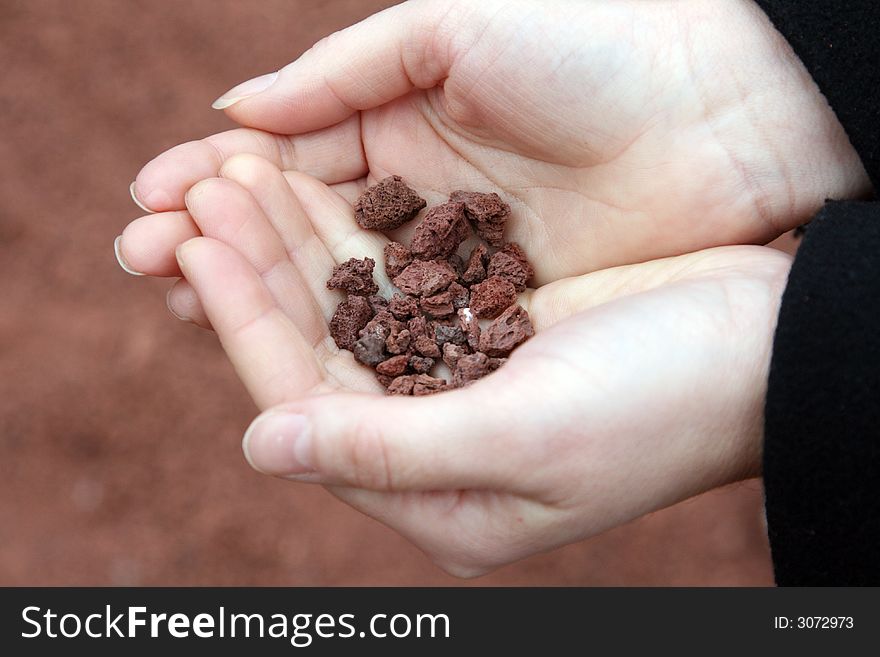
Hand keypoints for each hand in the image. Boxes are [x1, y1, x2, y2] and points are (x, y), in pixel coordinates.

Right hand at [119, 0, 866, 294]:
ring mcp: (447, 258)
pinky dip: (343, 337)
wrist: (714, 117)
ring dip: (262, 294)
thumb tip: (234, 109)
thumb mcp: (455, 29)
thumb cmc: (590, 52)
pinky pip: (401, 327)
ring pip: (337, 285)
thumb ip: (342, 72)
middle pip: (295, 229)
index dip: (215, 180)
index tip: (151, 201)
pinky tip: (289, 347)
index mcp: (396, 122)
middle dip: (218, 241)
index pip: (283, 160)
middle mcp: (412, 196)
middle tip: (144, 260)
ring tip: (185, 300)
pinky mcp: (489, 306)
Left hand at [172, 155, 791, 575]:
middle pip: (320, 353)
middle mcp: (436, 446)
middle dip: (261, 273)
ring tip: (240, 176)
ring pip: (351, 311)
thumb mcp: (530, 437)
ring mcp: (459, 383)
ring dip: (298, 245)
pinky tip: (321, 185)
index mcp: (438, 499)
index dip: (249, 325)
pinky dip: (357, 234)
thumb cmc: (665, 403)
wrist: (767, 345)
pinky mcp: (486, 330)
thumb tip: (261, 445)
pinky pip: (397, 281)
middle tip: (204, 194)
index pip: (309, 406)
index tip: (199, 248)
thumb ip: (392, 449)